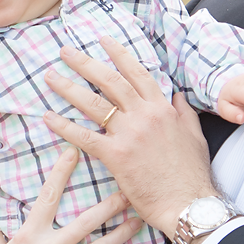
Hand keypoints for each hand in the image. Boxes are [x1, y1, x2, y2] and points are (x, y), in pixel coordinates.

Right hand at [0, 148, 142, 243]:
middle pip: (86, 221)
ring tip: (138, 221)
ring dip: (122, 233)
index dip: (61, 171)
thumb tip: (3, 205)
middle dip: (110, 204)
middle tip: (127, 189)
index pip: (48, 195)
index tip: (74, 153)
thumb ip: (5, 228)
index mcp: (27, 235)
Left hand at [42, 36, 218, 233]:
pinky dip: (64, 126)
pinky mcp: (116, 156)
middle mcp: (144, 116)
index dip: (118, 54)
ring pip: (94, 104)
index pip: (137, 73)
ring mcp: (129, 134)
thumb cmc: (192, 174)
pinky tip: (49, 117)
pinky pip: (85, 136)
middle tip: (65, 51)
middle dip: (85, 63)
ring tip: (51, 76)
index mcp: (163, 108)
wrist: (188, 202)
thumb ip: (183, 112)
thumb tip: (176, 95)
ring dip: (69, 88)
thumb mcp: (194, 135)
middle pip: (110, 81)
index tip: (102, 40)